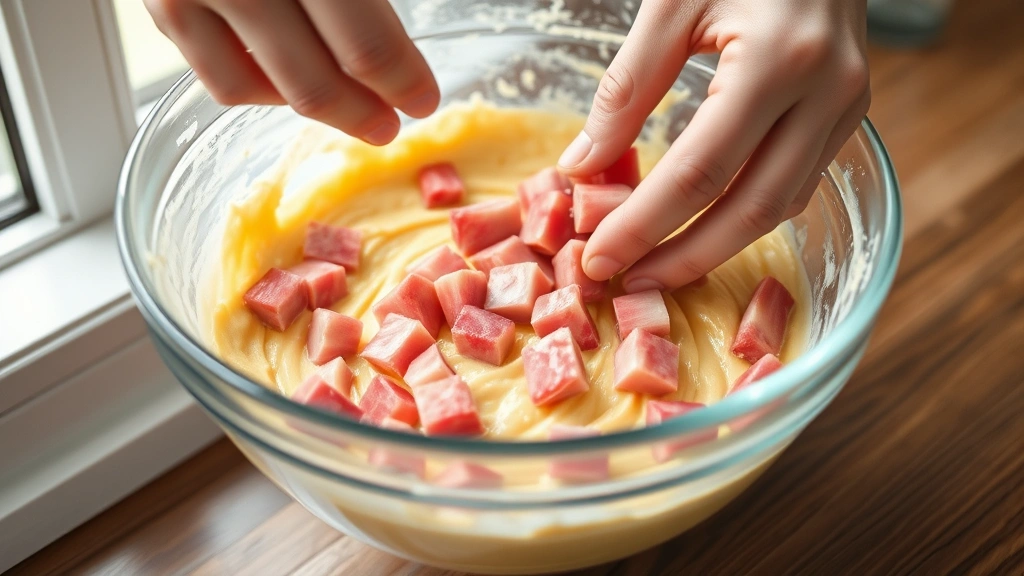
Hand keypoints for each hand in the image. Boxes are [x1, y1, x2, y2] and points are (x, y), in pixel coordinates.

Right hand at [144, 0, 439, 144]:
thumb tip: (399, 43)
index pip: (365, 46)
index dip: (402, 81)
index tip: (422, 98)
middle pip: (314, 82)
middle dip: (361, 113)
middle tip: (389, 123)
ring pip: (261, 91)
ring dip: (312, 108)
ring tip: (344, 104)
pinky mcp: (160, 5)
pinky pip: (218, 77)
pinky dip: (260, 89)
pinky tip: (290, 79)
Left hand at [559, 0, 869, 291]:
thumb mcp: (670, 3)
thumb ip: (626, 89)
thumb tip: (581, 166)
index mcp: (776, 61)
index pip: (699, 172)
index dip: (644, 225)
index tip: (598, 257)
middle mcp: (827, 92)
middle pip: (750, 208)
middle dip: (683, 256)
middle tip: (627, 282)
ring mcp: (849, 105)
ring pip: (781, 206)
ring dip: (717, 245)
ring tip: (658, 266)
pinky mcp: (852, 111)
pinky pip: (798, 182)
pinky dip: (748, 214)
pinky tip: (705, 226)